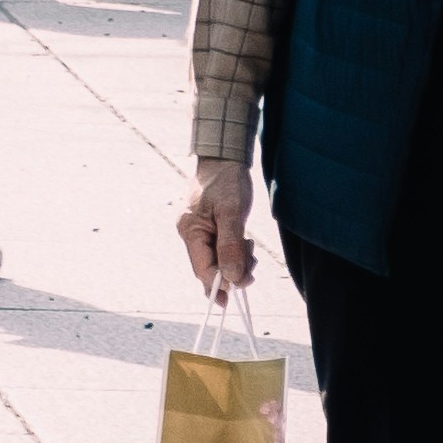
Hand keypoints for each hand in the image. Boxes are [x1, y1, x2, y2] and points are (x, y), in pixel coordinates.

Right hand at [178, 158, 257, 303]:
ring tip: (250, 248)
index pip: (203, 269)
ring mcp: (198, 232)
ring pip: (216, 261)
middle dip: (232, 273)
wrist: (225, 159)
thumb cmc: (227, 182)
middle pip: (209, 268)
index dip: (222, 282)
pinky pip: (220, 251)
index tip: (245, 284)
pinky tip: (245, 244)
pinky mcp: (208, 229)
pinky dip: (234, 254)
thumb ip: (230, 246)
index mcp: (190, 230)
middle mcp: (190, 234)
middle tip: (252, 270)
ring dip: (236, 263)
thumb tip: (231, 278)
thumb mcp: (232, 213)